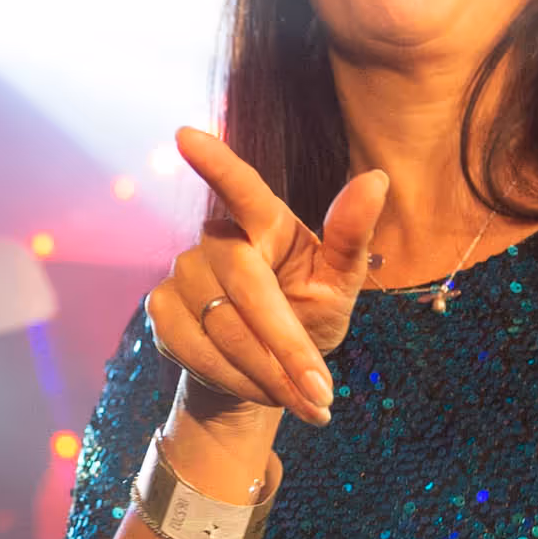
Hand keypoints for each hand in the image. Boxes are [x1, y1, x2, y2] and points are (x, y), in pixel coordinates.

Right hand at [146, 131, 389, 428]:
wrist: (262, 370)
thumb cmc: (307, 313)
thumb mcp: (339, 283)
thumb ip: (351, 238)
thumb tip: (377, 178)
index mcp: (265, 222)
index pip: (241, 188)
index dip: (215, 164)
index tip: (186, 136)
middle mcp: (216, 239)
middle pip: (247, 287)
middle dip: (287, 346)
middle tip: (322, 394)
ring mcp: (181, 273)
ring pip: (222, 328)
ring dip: (269, 374)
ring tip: (305, 401)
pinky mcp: (160, 309)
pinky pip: (197, 351)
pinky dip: (238, 381)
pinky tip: (263, 390)